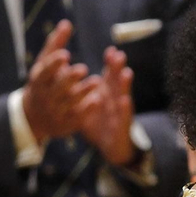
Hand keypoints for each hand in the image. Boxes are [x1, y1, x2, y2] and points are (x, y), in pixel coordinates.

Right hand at [22, 20, 92, 142]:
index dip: (53, 64)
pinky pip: (77, 117)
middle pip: (57, 88)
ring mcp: (55, 111)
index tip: (65, 54)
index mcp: (38, 80)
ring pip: (69, 102)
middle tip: (82, 68)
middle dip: (68, 78)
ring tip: (96, 81)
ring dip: (82, 92)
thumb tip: (67, 23)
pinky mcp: (66, 124)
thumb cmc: (43, 83)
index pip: (44, 72)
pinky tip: (97, 100)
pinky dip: (86, 109)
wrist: (33, 117)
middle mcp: (45, 96)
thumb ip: (56, 45)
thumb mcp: (44, 65)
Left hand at [77, 45, 137, 166]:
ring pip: (123, 97)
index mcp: (108, 94)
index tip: (111, 50)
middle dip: (118, 69)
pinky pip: (123, 118)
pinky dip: (124, 109)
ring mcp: (120, 113)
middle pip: (118, 83)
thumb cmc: (100, 121)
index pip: (111, 76)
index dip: (111, 64)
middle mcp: (116, 100)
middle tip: (119, 55)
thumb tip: (69, 69)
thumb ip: (82, 87)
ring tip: (126, 73)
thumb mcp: (90, 103)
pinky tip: (124, 101)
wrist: (111, 145)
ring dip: (124, 85)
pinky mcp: (122, 128)